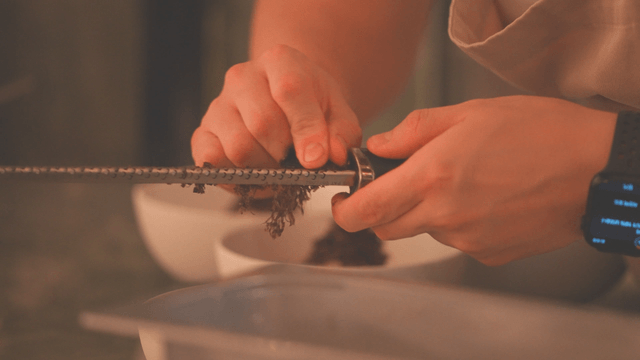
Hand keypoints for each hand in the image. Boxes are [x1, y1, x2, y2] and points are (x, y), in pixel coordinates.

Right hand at [191, 44, 360, 169]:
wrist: (287, 100)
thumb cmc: (312, 105)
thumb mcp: (338, 113)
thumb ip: (342, 133)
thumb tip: (332, 155)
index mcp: (280, 61)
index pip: (289, 90)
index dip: (305, 130)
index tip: (316, 159)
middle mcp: (242, 77)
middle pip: (262, 125)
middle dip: (286, 154)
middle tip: (298, 161)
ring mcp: (219, 104)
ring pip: (239, 148)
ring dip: (265, 168)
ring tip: (279, 165)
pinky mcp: (203, 132)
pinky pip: (211, 160)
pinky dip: (237, 176)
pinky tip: (256, 171)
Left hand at [332, 96, 616, 264]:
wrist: (595, 170)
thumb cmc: (539, 132)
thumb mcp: (469, 114)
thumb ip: (413, 132)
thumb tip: (378, 147)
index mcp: (432, 178)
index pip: (366, 211)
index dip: (344, 211)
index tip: (343, 201)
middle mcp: (445, 216)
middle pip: (388, 227)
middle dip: (386, 207)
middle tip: (406, 181)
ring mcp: (468, 240)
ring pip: (426, 231)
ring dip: (429, 210)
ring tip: (465, 180)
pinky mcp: (490, 255)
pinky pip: (458, 240)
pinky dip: (460, 222)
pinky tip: (487, 198)